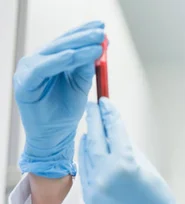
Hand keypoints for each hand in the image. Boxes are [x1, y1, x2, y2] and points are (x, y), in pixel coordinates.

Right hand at [13, 21, 105, 177]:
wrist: (55, 135)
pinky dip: (57, 61)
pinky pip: (42, 68)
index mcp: (51, 60)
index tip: (102, 27)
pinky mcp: (24, 83)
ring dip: (76, 46)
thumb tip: (98, 47)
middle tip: (101, 31)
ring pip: (54, 53)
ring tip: (95, 43)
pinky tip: (72, 55)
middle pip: (62, 44)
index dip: (84, 33)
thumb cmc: (66, 111)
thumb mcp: (81, 86)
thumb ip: (86, 68)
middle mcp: (38, 61)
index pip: (68, 41)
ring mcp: (29, 70)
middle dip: (83, 36)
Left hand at [79, 98, 184, 203]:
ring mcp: (94, 187)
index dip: (109, 114)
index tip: (105, 102)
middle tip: (93, 107)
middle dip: (93, 120)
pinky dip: (88, 160)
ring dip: (89, 140)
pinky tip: (91, 153)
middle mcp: (105, 173)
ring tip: (92, 130)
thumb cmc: (158, 199)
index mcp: (124, 163)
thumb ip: (126, 148)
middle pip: (94, 138)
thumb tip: (113, 134)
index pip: (113, 130)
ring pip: (85, 155)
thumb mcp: (146, 166)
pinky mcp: (89, 198)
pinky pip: (85, 172)